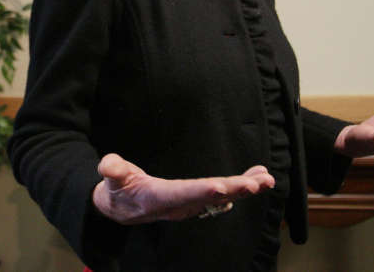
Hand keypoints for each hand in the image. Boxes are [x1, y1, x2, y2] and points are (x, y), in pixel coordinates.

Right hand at [91, 153, 274, 224]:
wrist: (121, 208)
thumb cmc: (117, 189)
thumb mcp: (110, 178)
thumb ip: (111, 170)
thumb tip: (107, 166)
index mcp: (158, 198)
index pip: (183, 194)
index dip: (202, 191)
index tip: (222, 187)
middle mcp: (179, 205)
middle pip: (210, 198)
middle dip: (234, 190)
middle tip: (258, 183)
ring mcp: (189, 204)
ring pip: (221, 197)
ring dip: (244, 187)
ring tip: (266, 178)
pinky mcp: (196, 200)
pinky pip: (222, 194)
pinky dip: (241, 185)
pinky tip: (258, 178)